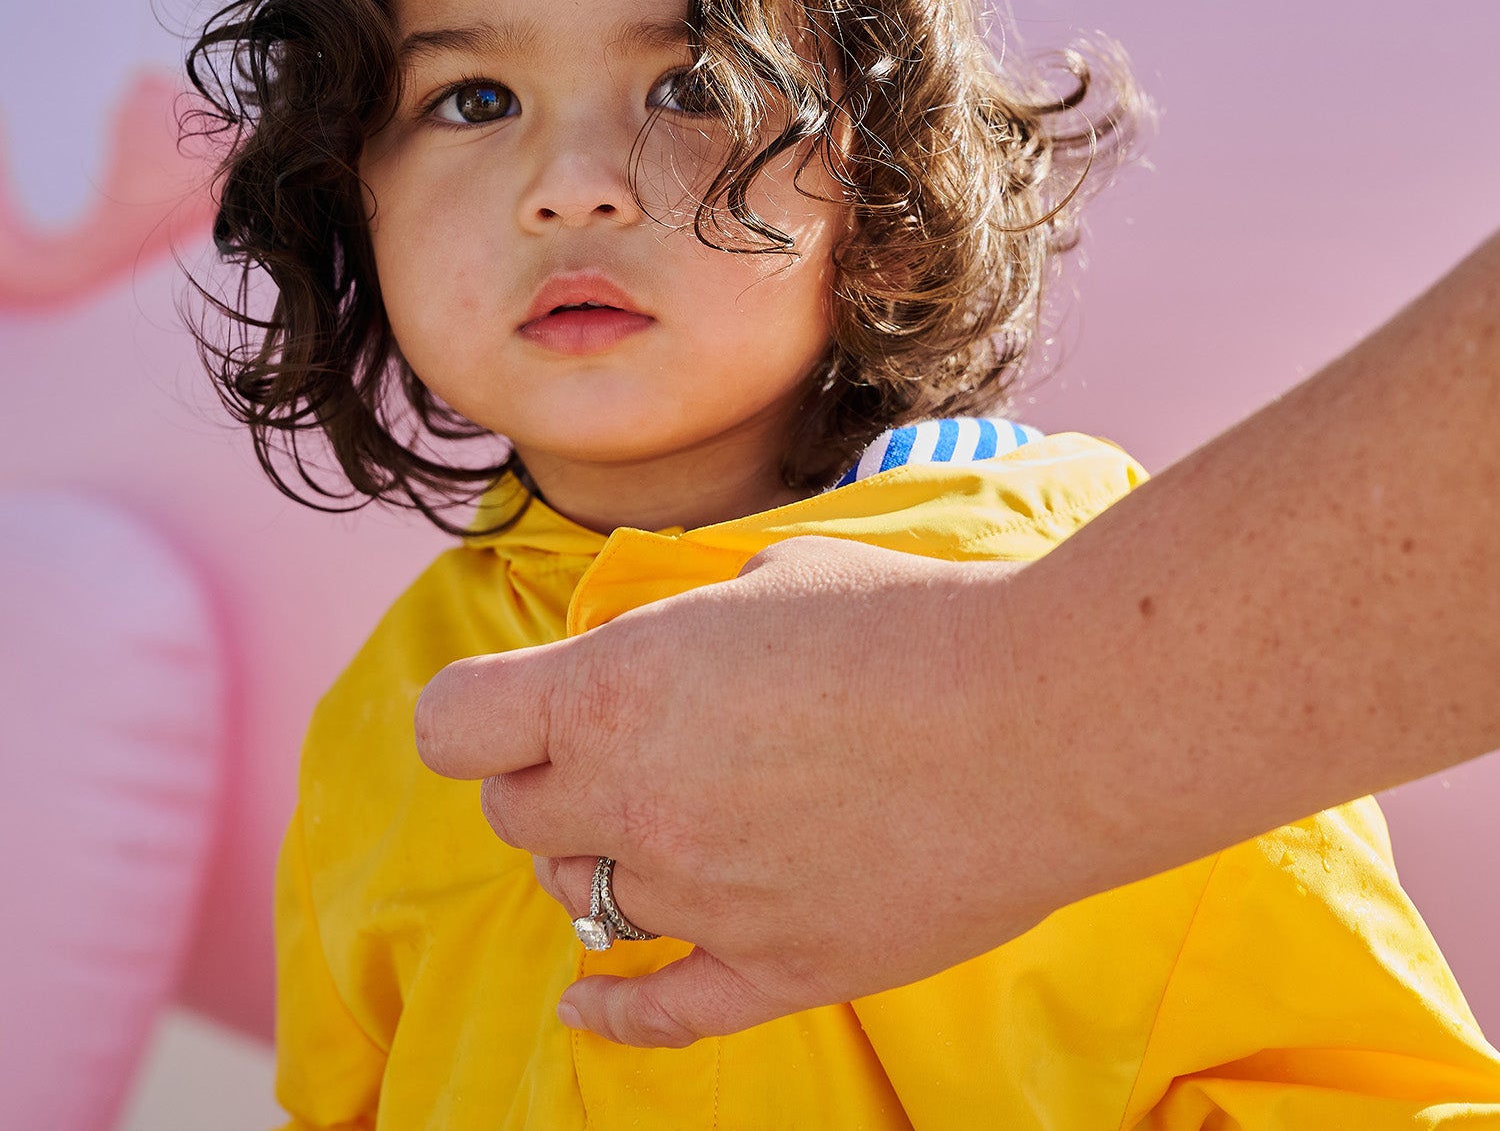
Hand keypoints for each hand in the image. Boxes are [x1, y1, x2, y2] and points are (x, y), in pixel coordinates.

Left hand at [415, 537, 1074, 1046]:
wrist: (1041, 716)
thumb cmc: (908, 621)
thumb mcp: (768, 577)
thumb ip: (677, 629)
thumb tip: (645, 658)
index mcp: (615, 691)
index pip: (455, 725)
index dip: (475, 713)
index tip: (507, 708)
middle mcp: (635, 803)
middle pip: (518, 817)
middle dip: (549, 781)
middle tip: (612, 755)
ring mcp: (703, 898)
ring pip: (585, 902)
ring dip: (601, 861)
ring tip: (663, 824)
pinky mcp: (778, 969)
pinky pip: (658, 1009)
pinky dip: (614, 1008)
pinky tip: (588, 1005)